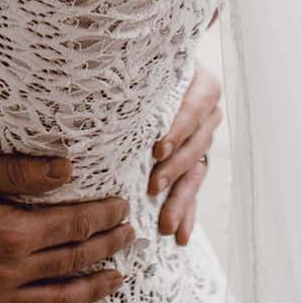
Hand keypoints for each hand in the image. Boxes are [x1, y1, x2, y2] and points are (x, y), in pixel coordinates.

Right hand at [0, 151, 132, 302]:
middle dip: (107, 247)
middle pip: (73, 261)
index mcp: (11, 231)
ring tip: (116, 279)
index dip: (102, 216)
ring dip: (93, 289)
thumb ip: (19, 171)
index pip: (73, 224)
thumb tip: (68, 168)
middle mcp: (10, 271)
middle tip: (129, 237)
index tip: (122, 208)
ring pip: (59, 301)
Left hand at [148, 62, 221, 245]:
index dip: (179, 128)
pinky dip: (186, 212)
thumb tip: (95, 79)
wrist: (147, 75)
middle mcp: (207, 112)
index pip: (196, 106)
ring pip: (195, 172)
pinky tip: (180, 236)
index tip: (158, 149)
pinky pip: (193, 190)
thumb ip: (134, 74)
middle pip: (196, 143)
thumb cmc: (138, 67)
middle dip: (174, 168)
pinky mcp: (195, 163)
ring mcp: (203, 140)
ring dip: (180, 199)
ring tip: (166, 225)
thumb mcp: (142, 66)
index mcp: (199, 83)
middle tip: (152, 186)